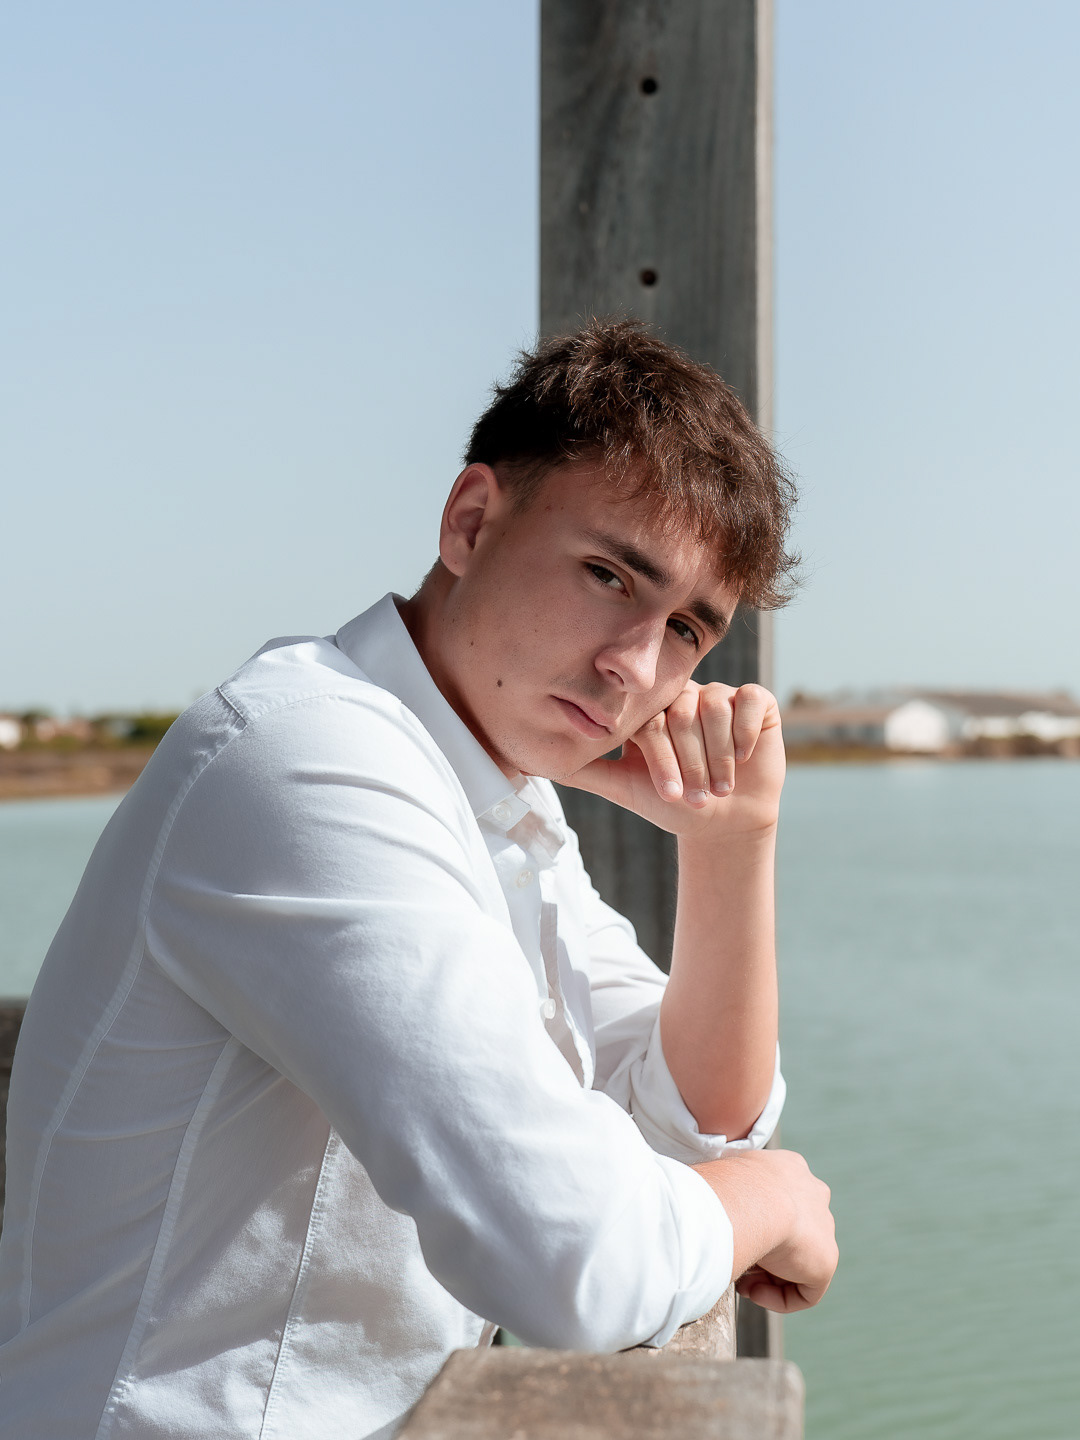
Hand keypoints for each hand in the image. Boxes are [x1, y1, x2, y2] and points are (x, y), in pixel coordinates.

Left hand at [562, 682, 784, 838]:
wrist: (724, 820)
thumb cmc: (672, 802)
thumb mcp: (623, 787)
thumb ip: (584, 771)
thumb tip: (534, 762)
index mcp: (651, 708)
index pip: (650, 721)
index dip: (662, 760)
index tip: (669, 796)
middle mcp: (683, 694)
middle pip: (682, 714)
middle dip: (691, 763)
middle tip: (697, 797)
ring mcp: (720, 694)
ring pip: (716, 708)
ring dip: (719, 755)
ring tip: (720, 788)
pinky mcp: (755, 701)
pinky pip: (750, 701)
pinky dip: (745, 731)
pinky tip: (743, 757)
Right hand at [694, 1148, 837, 1313]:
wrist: (751, 1200)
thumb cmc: (725, 1186)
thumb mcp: (722, 1179)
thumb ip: (726, 1193)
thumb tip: (701, 1205)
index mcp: (789, 1169)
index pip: (777, 1199)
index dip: (752, 1223)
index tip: (732, 1233)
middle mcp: (812, 1193)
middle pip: (789, 1231)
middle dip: (763, 1251)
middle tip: (737, 1258)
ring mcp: (823, 1227)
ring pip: (795, 1261)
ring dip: (767, 1276)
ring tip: (740, 1281)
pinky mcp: (825, 1262)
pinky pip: (804, 1290)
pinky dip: (778, 1298)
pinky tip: (752, 1291)